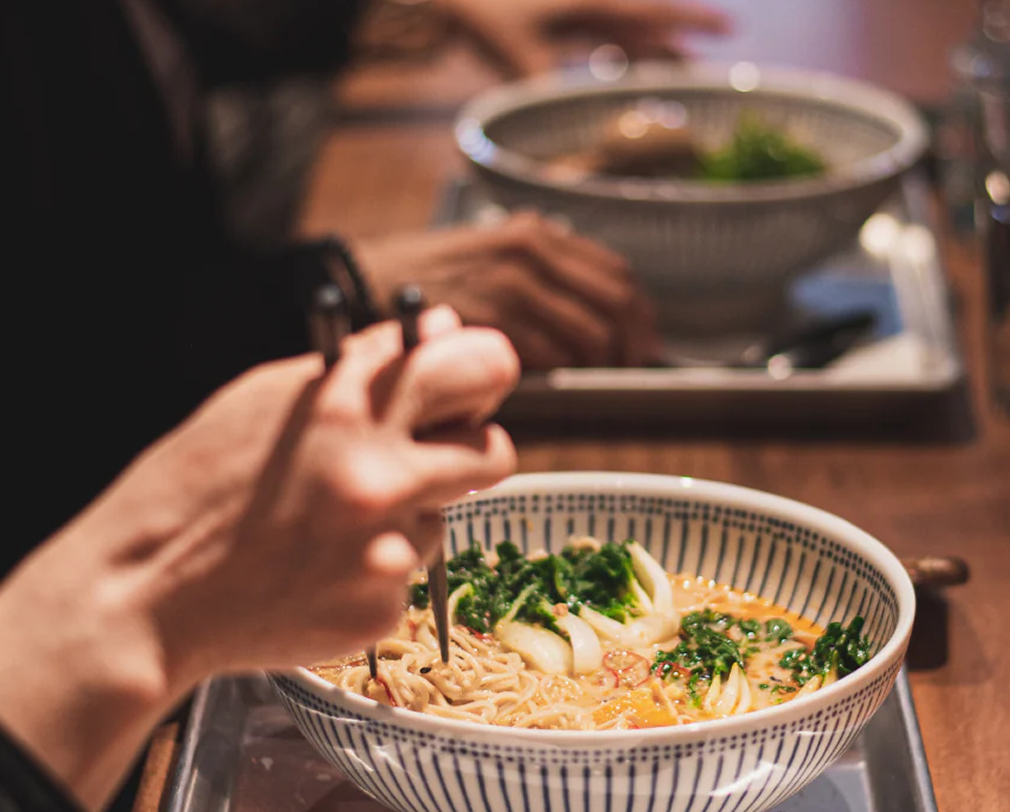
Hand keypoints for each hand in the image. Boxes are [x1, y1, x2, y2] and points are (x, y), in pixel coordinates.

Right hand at [0, 315, 517, 811]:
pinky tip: (315, 570)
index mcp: (348, 407)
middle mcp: (378, 474)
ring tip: (324, 525)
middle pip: (495, 450)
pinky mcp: (384, 607)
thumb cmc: (195, 489)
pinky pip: (408, 575)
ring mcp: (385, 547)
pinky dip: (374, 570)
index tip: (468, 385)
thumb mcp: (267, 400)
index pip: (481, 365)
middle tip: (421, 459)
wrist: (145, 598)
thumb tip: (444, 325)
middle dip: (467, 450)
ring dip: (405, 515)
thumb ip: (366, 365)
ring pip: (444, 517)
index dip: (480, 373)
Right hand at [353, 212, 659, 369]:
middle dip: (633, 342)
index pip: (617, 272)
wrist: (364, 280)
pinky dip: (561, 371)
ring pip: (592, 333)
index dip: (641, 313)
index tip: (645, 340)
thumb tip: (598, 318)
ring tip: (593, 377)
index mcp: (537, 234)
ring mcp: (514, 284)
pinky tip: (552, 378)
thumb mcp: (493, 255)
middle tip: (632, 367)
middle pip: (617, 302)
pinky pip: (553, 354)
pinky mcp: (494, 319)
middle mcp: (532, 251)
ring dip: (601, 363)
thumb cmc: (429, 279)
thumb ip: (542, 275)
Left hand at [436, 0, 729, 76]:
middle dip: (679, 42)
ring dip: (651, 51)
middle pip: (647, 23)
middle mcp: (589, 3)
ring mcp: (575, 9)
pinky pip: (601, 37)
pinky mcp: (557, 20)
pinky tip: (624, 72)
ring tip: (678, 75)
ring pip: (627, 30)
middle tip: (712, 62)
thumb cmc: (483, 18)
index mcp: (591, 3)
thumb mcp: (520, 58)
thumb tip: (567, 142)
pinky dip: (617, 54)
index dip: (693, 22)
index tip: (731, 30)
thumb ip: (555, 94)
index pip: (653, 13)